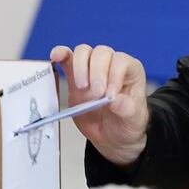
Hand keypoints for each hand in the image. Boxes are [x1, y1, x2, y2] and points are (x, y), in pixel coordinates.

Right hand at [50, 44, 150, 166]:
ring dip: (80, 67)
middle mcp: (111, 64)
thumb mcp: (133, 120)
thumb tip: (116, 100)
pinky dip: (61, 55)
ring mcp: (91, 68)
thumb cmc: (126, 123)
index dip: (114, 75)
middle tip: (96, 94)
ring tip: (81, 87)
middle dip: (97, 72)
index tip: (109, 96)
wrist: (111, 135)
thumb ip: (127, 109)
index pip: (121, 61)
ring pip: (84, 52)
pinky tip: (56, 57)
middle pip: (102, 52)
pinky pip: (67, 58)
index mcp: (130, 70)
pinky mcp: (74, 75)